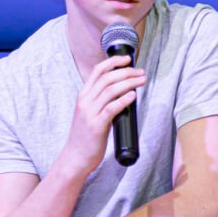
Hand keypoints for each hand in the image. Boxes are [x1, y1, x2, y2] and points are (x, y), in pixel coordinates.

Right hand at [59, 52, 145, 177]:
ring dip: (129, 83)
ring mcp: (90, 113)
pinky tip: (133, 96)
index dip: (113, 62)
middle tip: (141, 73)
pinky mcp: (96, 125)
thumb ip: (101, 102)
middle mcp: (85, 101)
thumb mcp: (90, 113)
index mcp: (83, 96)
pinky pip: (112, 108)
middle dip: (127, 72)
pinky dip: (124, 100)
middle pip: (107, 78)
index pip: (97, 71)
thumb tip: (123, 93)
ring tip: (142, 81)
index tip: (127, 59)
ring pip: (111, 90)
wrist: (76, 157)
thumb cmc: (86, 136)